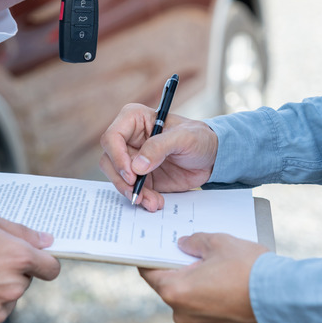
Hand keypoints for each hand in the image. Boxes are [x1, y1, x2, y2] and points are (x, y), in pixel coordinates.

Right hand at [99, 103, 218, 210]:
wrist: (212, 158)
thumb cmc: (199, 138)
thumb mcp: (185, 137)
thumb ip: (160, 147)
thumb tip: (137, 166)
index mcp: (134, 120)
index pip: (112, 137)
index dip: (117, 157)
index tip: (132, 174)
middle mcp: (128, 139)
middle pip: (109, 161)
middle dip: (122, 180)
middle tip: (137, 192)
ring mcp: (132, 159)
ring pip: (117, 178)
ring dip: (132, 192)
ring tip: (152, 201)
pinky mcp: (140, 177)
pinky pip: (132, 190)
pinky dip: (142, 199)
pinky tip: (155, 202)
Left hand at [141, 233, 269, 322]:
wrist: (281, 296)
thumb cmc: (248, 268)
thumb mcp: (218, 243)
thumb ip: (194, 241)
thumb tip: (183, 243)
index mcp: (175, 290)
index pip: (150, 272)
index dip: (150, 256)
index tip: (153, 246)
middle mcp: (181, 312)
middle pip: (168, 284)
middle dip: (176, 266)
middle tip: (185, 247)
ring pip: (186, 295)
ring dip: (193, 279)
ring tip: (209, 261)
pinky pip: (201, 305)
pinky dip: (205, 291)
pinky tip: (220, 276)